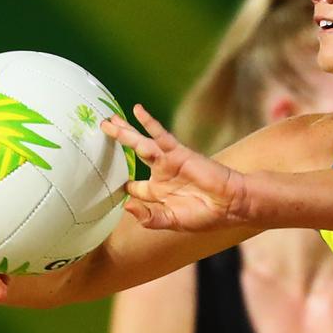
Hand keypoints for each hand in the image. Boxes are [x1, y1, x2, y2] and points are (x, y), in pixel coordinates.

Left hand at [101, 104, 248, 231]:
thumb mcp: (172, 221)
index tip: (102, 184)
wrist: (230, 204)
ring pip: (142, 143)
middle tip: (102, 129)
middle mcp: (161, 174)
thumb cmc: (204, 215)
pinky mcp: (179, 152)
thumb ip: (149, 216)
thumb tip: (126, 206)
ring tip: (109, 120)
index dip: (120, 186)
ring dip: (125, 132)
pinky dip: (149, 123)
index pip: (133, 187)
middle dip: (118, 143)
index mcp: (158, 193)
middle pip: (133, 155)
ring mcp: (169, 162)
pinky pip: (161, 135)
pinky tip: (137, 111)